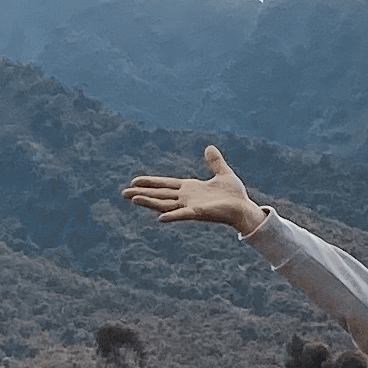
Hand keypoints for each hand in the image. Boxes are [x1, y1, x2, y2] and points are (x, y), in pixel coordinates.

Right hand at [124, 144, 267, 234]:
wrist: (244, 208)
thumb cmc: (234, 195)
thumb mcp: (223, 173)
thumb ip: (215, 162)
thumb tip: (209, 147)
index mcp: (190, 189)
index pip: (165, 185)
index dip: (150, 183)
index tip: (135, 181)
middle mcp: (186, 198)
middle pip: (160, 194)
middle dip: (142, 193)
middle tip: (123, 193)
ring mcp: (190, 206)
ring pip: (165, 204)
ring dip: (149, 202)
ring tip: (132, 199)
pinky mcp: (198, 214)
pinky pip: (182, 215)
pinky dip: (171, 216)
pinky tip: (159, 219)